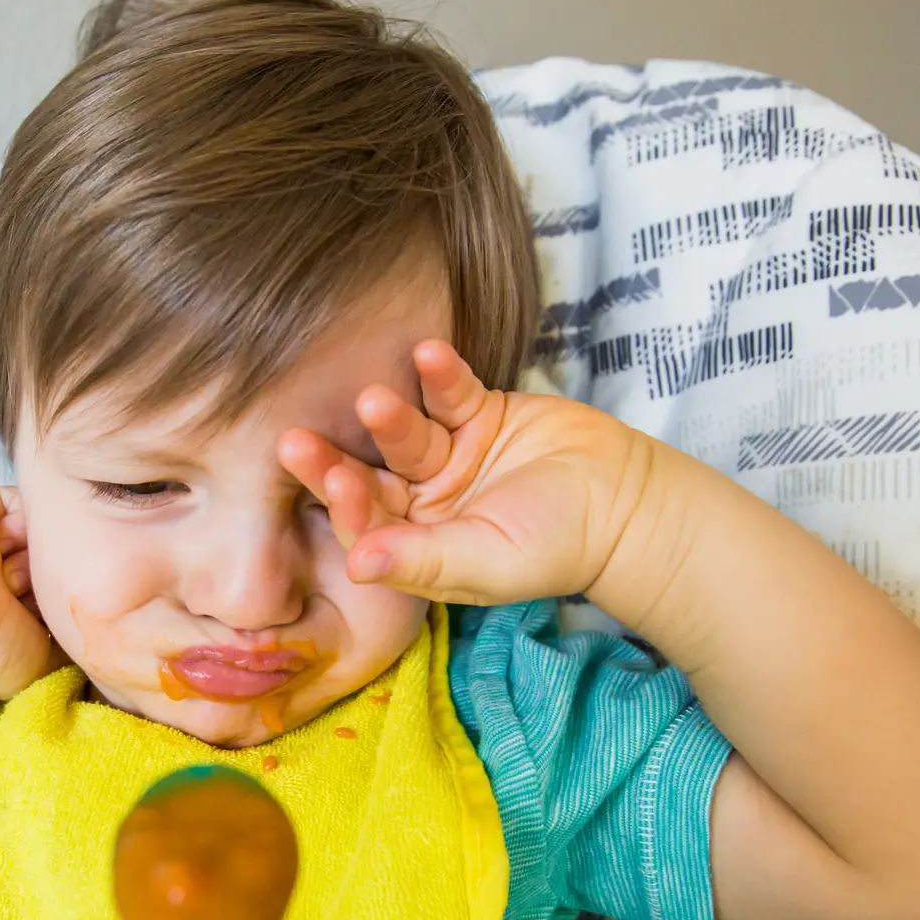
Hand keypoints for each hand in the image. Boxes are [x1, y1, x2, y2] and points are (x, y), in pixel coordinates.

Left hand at [276, 340, 662, 607]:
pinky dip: (440, 375)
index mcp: (418, 548)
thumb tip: (356, 566)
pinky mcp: (478, 414)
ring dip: (390, 417)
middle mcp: (423, 503)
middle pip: (369, 480)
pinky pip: (450, 393)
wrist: (625, 502)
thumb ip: (422, 560)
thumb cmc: (557, 546)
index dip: (347, 511)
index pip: (367, 530)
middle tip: (295, 442)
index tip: (334, 490)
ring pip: (405, 435)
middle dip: (334, 463)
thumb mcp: (486, 561)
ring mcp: (448, 457)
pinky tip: (427, 353)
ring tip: (375, 400)